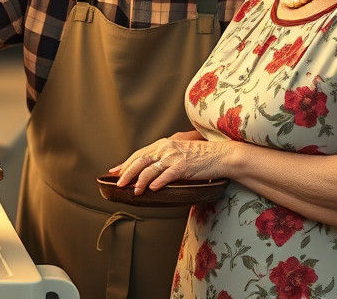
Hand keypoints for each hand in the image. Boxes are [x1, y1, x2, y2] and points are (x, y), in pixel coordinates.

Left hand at [109, 130, 223, 194]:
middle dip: (126, 173)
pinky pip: (166, 175)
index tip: (115, 171)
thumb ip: (164, 158)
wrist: (221, 155)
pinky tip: (152, 189)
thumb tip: (150, 173)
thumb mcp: (179, 153)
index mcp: (164, 144)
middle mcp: (166, 148)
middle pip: (140, 160)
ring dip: (139, 181)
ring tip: (134, 191)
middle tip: (118, 183)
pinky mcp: (183, 166)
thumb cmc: (201, 157)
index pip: (139, 154)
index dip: (126, 163)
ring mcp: (174, 157)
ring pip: (149, 169)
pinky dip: (157, 182)